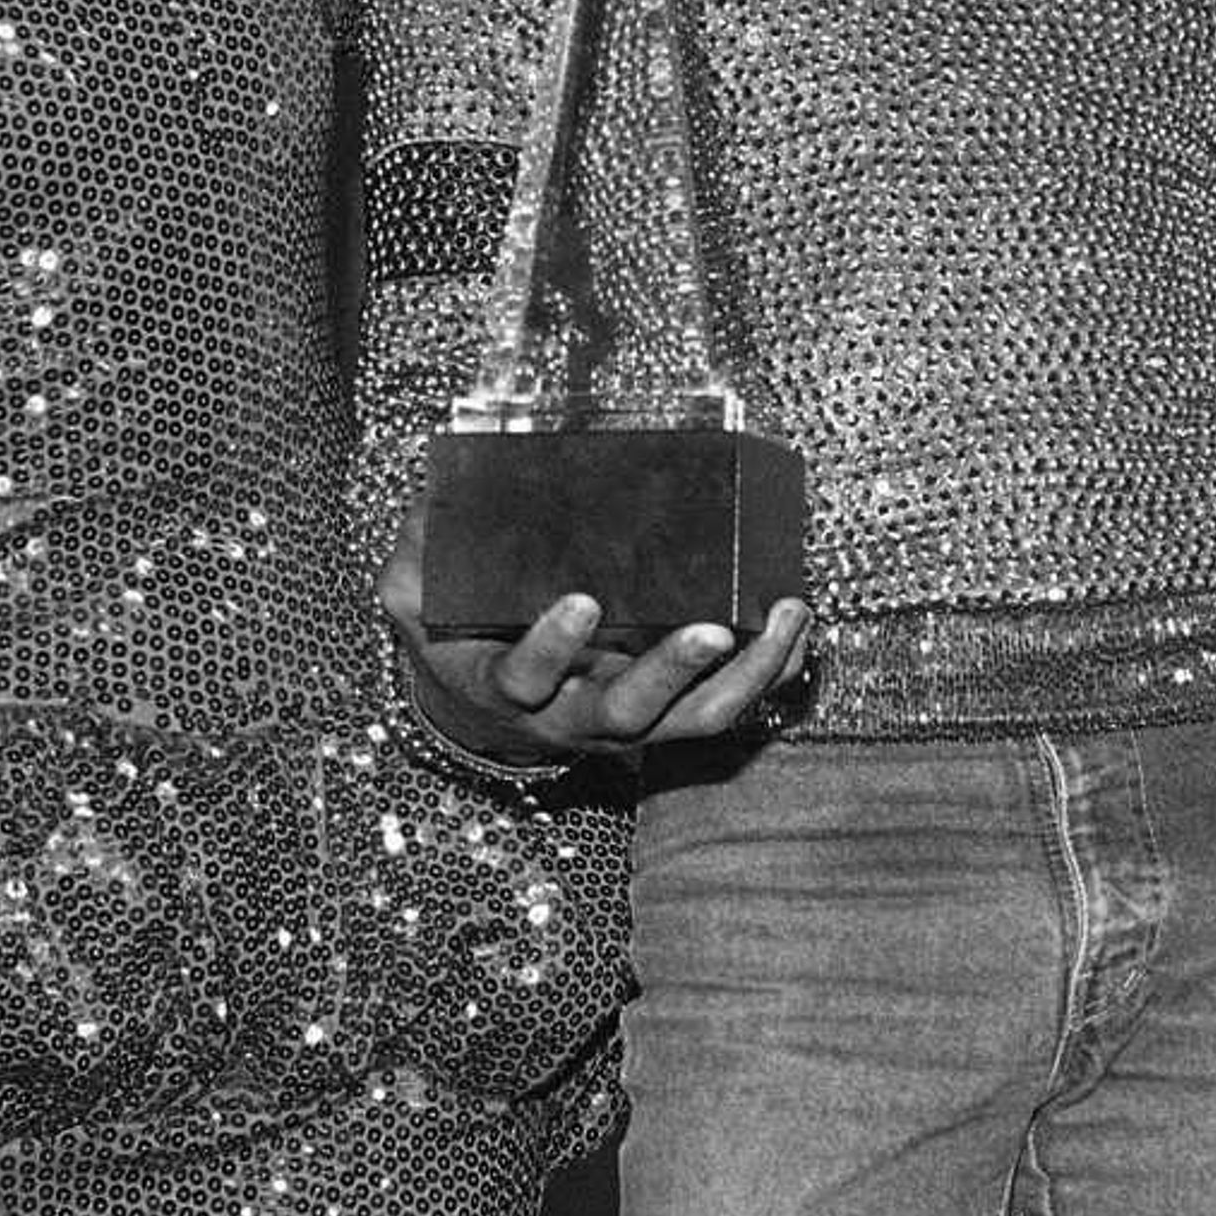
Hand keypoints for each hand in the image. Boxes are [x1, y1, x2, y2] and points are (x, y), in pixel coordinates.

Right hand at [379, 532, 813, 763]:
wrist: (483, 700)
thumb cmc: (456, 631)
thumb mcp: (415, 595)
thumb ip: (417, 554)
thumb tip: (433, 495)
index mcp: (505, 685)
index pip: (522, 679)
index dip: (550, 648)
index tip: (579, 601)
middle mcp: (570, 716)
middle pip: (626, 716)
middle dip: (671, 675)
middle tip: (710, 630)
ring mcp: (626, 721)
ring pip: (693, 720)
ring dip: (745, 675)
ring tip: (783, 616)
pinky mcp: (668, 712)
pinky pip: (730, 706)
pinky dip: (771, 673)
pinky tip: (799, 628)